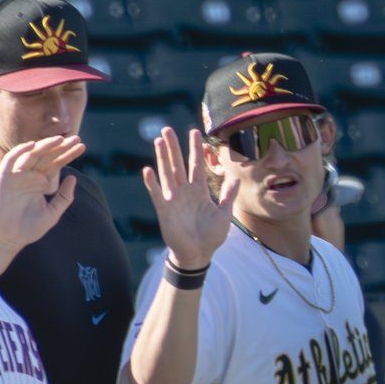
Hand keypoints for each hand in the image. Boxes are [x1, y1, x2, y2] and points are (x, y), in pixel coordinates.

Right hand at [0, 134, 84, 277]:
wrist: (10, 239)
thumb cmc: (30, 228)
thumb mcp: (53, 213)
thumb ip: (64, 197)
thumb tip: (73, 178)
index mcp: (41, 182)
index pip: (56, 164)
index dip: (68, 154)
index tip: (82, 147)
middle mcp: (30, 176)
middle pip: (47, 156)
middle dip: (61, 147)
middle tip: (76, 138)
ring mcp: (17, 176)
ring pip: (32, 155)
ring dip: (44, 145)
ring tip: (60, 139)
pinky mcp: (3, 177)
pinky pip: (10, 160)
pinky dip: (20, 151)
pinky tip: (33, 145)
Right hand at [145, 127, 234, 272]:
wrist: (198, 254)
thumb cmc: (211, 236)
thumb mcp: (224, 215)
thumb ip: (228, 196)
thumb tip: (236, 179)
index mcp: (199, 191)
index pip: (196, 165)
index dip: (195, 149)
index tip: (194, 132)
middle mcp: (185, 191)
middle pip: (178, 164)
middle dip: (174, 147)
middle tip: (167, 129)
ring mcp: (173, 199)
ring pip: (167, 174)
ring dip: (162, 158)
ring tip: (159, 141)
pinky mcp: (164, 210)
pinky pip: (157, 194)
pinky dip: (152, 183)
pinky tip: (148, 170)